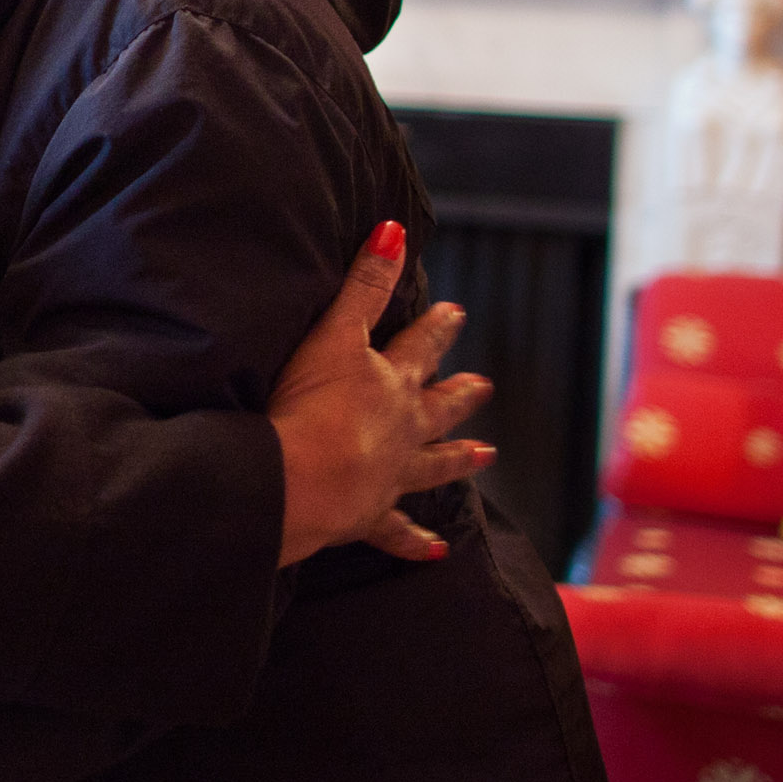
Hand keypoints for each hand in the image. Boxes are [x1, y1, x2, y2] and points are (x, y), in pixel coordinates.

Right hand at [268, 220, 496, 568]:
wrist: (296, 481)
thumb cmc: (307, 404)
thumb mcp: (333, 333)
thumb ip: (363, 284)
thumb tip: (396, 230)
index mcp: (389, 384)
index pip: (418, 346)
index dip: (436, 328)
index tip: (456, 312)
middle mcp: (400, 431)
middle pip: (437, 408)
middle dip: (459, 395)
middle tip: (485, 387)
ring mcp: (388, 476)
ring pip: (432, 466)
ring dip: (456, 459)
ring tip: (485, 455)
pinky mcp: (366, 517)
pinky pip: (398, 533)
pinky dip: (416, 542)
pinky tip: (437, 551)